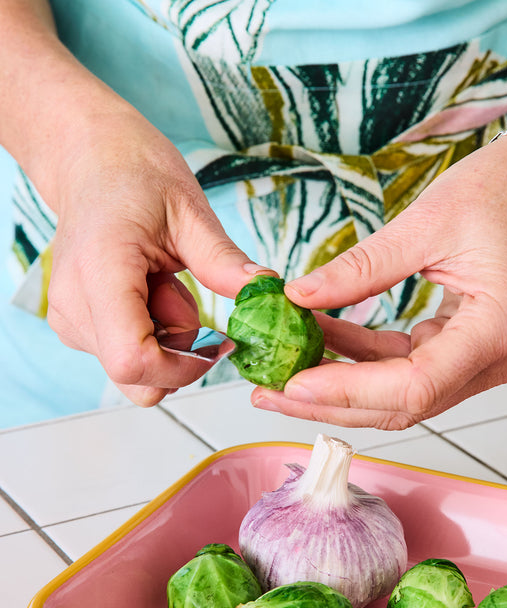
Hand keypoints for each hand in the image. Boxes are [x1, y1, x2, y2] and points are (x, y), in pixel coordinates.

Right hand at [46, 108, 266, 405]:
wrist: (90, 161)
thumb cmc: (135, 177)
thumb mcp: (190, 212)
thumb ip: (224, 261)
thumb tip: (267, 292)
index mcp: (101, 273)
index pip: (133, 362)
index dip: (183, 368)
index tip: (215, 343)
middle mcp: (74, 306)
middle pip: (136, 377)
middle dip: (179, 355)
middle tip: (188, 301)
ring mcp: (69, 320)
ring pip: (133, 371)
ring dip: (167, 341)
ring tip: (165, 285)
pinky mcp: (75, 326)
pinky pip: (125, 356)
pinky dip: (152, 335)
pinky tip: (151, 292)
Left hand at [251, 136, 506, 428]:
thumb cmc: (504, 191)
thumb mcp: (424, 223)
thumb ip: (361, 269)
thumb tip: (298, 297)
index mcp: (498, 329)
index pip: (414, 387)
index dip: (349, 392)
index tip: (293, 385)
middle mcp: (497, 359)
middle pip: (403, 405)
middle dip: (332, 401)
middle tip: (270, 391)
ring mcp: (484, 361)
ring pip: (401, 395)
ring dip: (342, 385)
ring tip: (284, 371)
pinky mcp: (466, 351)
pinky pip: (407, 369)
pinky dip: (363, 361)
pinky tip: (321, 343)